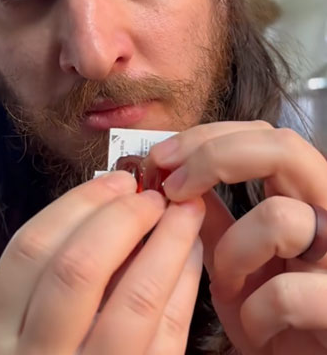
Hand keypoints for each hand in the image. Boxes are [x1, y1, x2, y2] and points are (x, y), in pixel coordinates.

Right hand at [0, 170, 205, 354]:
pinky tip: (192, 259)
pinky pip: (167, 339)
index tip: (114, 180)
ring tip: (185, 214)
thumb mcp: (19, 331)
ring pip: (132, 304)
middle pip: (78, 269)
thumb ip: (45, 280)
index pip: (31, 250)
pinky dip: (184, 290)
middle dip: (123, 220)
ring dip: (166, 247)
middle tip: (153, 193)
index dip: (78, 206)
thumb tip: (105, 206)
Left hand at [148, 120, 326, 352]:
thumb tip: (166, 171)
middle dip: (216, 158)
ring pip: (281, 217)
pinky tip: (257, 331)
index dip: (208, 137)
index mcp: (303, 195)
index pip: (262, 134)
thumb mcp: (231, 256)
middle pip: (284, 148)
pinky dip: (255, 316)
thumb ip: (207, 213)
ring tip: (228, 286)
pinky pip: (287, 294)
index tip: (162, 159)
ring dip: (234, 255)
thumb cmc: (269, 315)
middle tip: (174, 189)